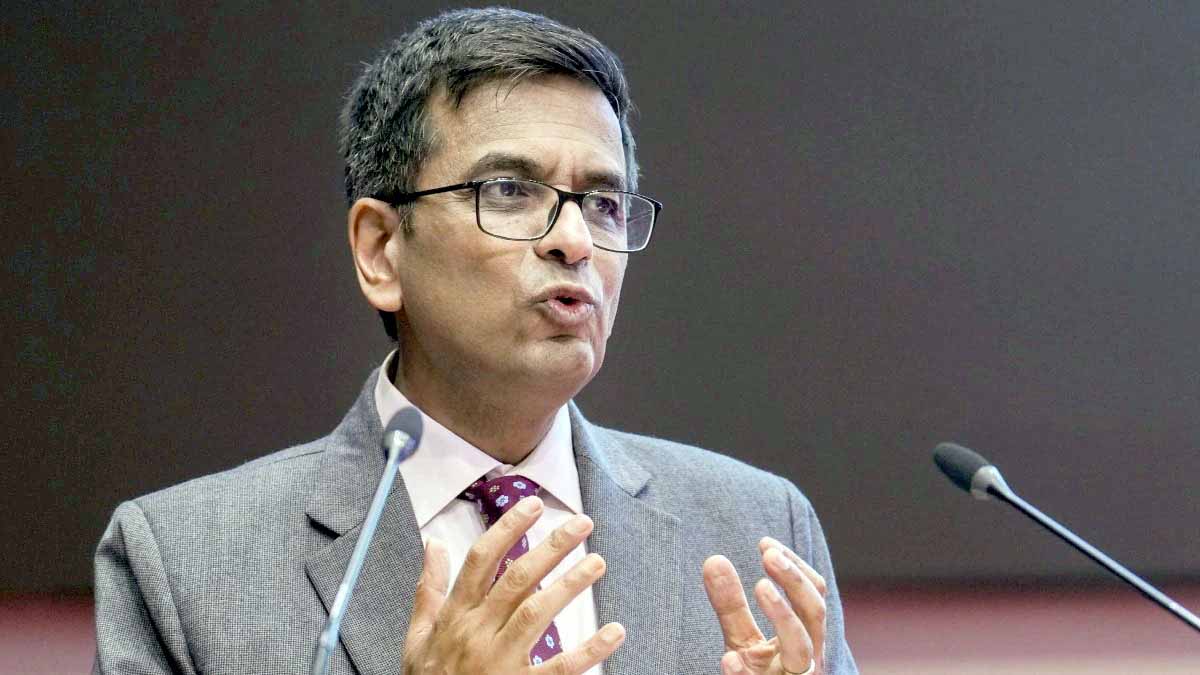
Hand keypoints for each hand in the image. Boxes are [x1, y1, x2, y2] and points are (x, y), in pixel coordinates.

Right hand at [402, 496, 625, 672]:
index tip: (534, 505)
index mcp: (455, 616)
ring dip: (569, 585)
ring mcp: (500, 661)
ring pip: (537, 613)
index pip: (482, 560)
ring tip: (596, 562)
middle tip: (581, 523)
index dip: (508, 528)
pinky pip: (559, 668)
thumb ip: (428, 589)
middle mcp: (477, 633)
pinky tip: (614, 632)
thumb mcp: (417, 636)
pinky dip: (589, 651)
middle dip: (551, 547)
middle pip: (517, 579)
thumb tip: (435, 544)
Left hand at [702, 537, 827, 674]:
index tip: (765, 544)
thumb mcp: (740, 637)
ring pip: (802, 648)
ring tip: (759, 586)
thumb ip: (730, 603)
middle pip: (815, 613)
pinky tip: (729, 659)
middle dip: (795, 581)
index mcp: (805, 637)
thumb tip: (714, 560)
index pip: (814, 593)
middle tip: (768, 555)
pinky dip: (744, 674)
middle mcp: (807, 659)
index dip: (794, 566)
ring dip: (784, 616)